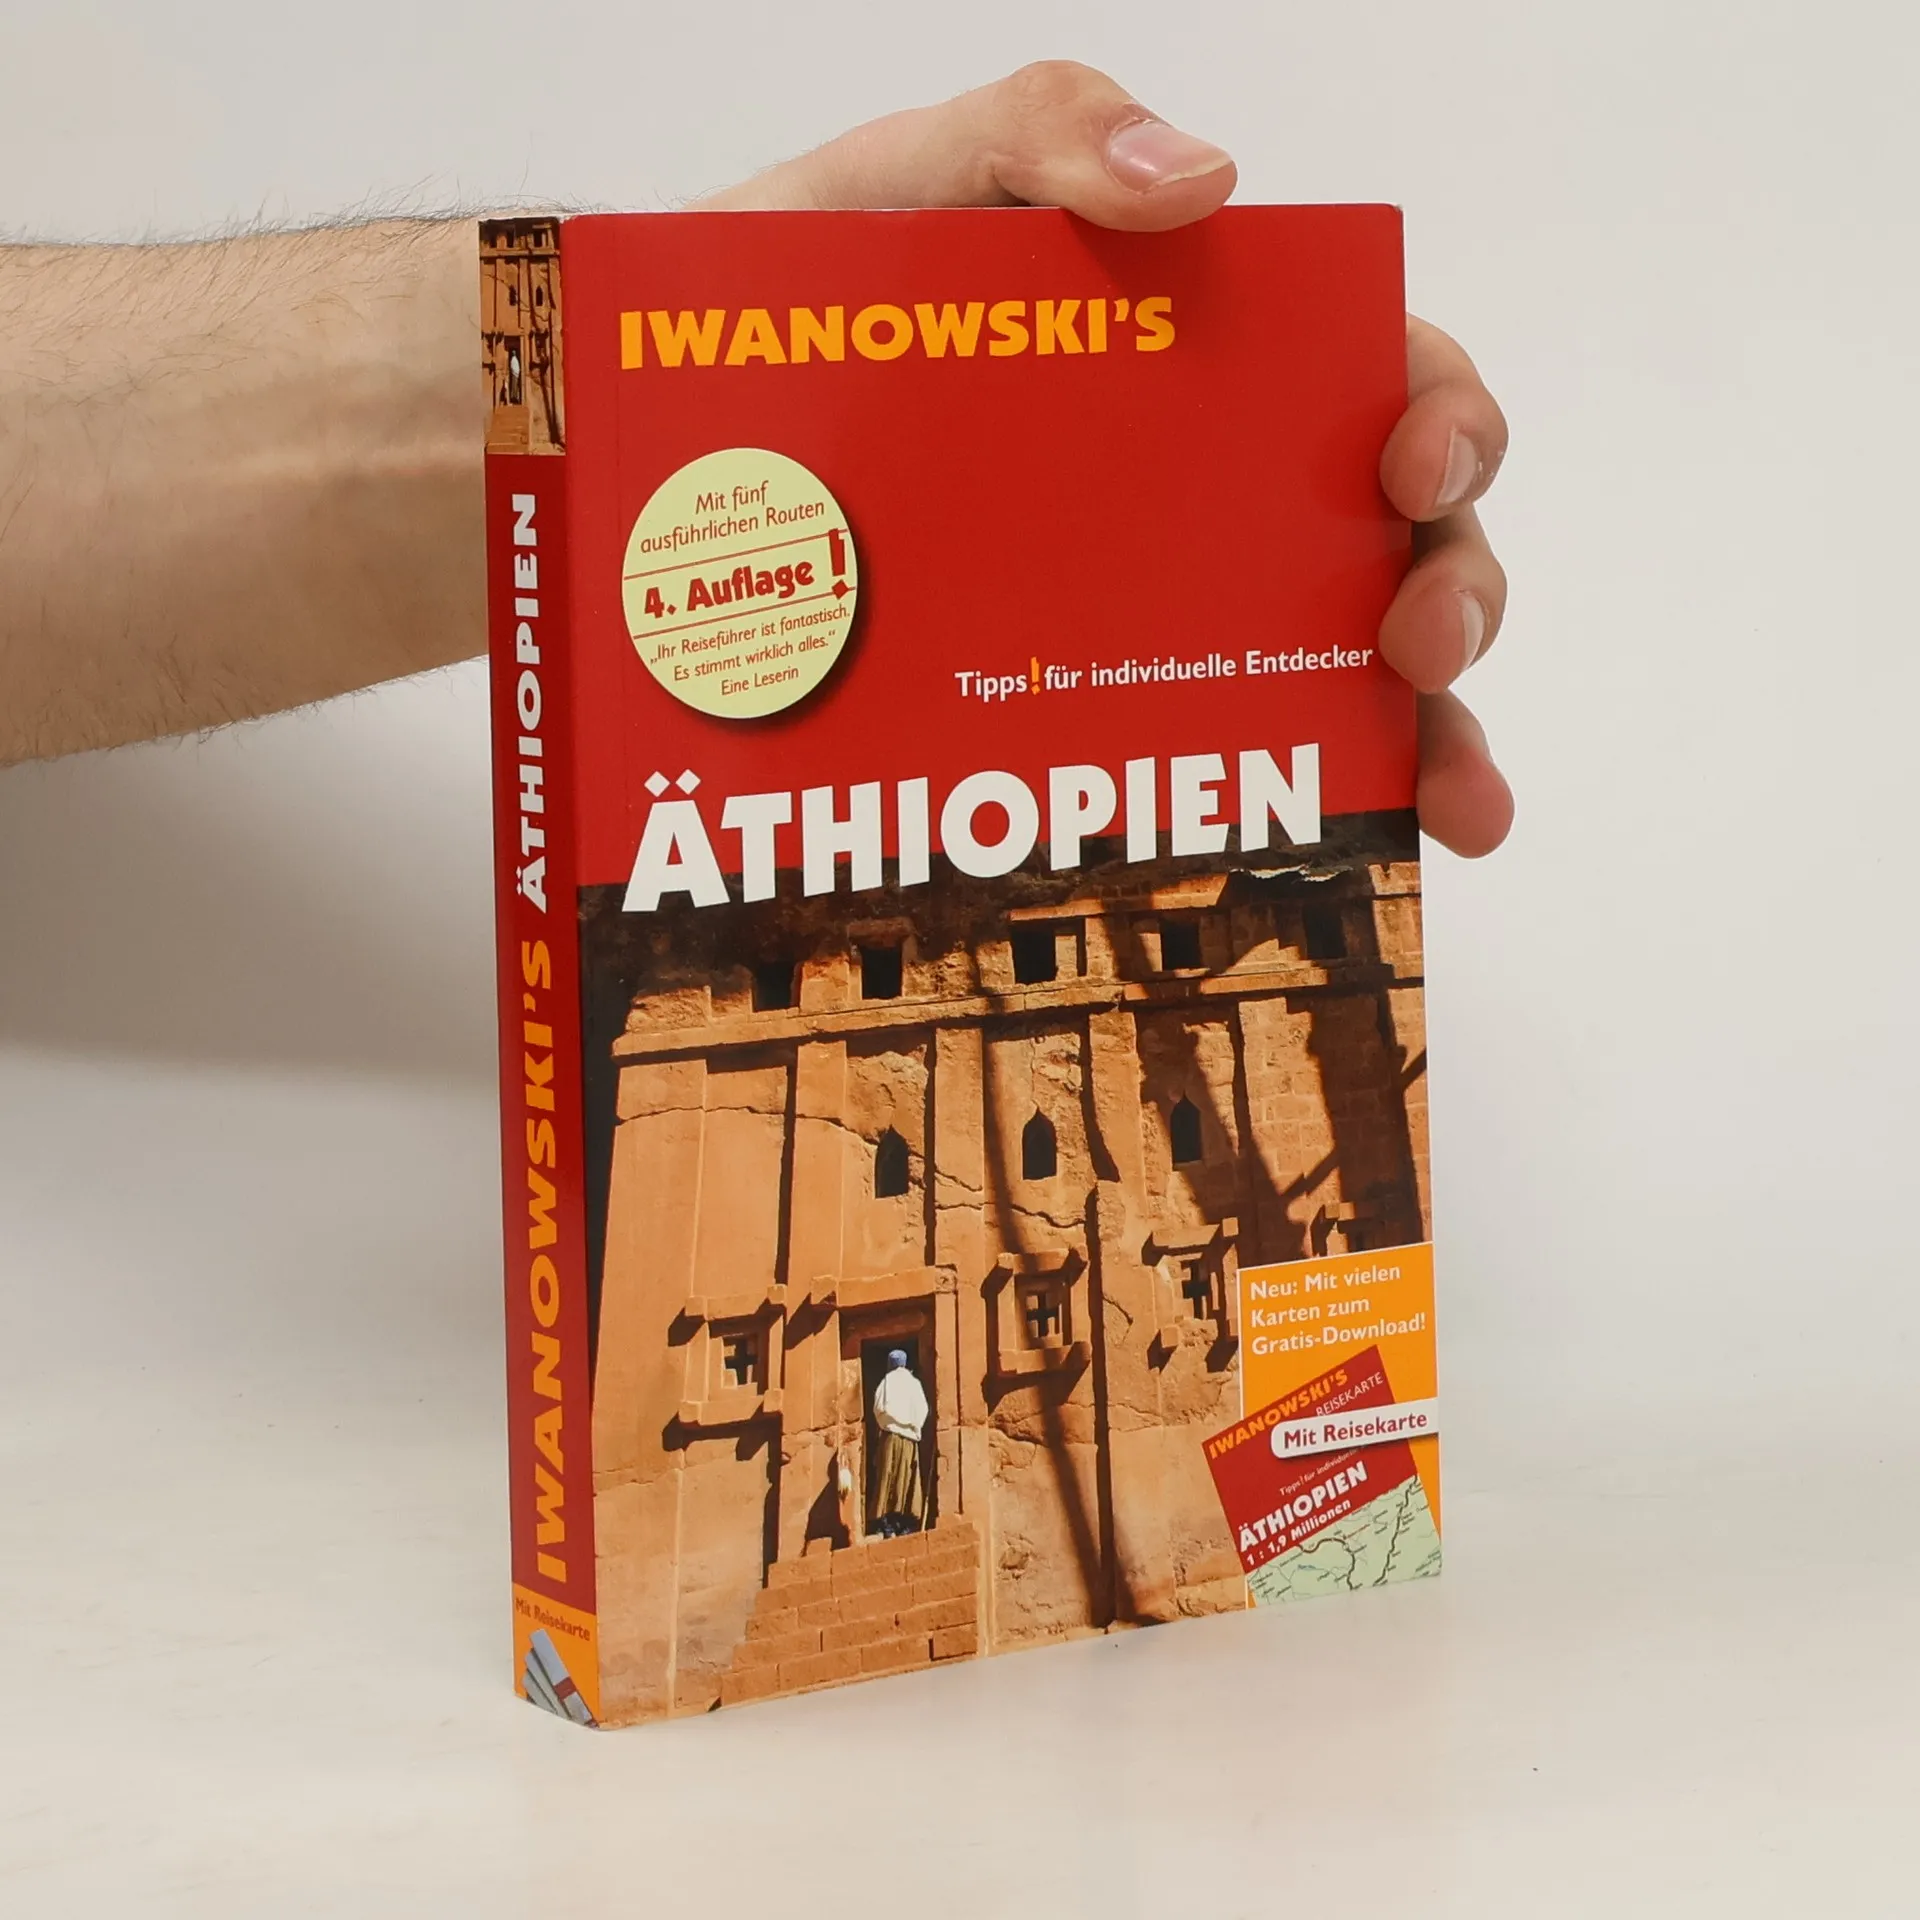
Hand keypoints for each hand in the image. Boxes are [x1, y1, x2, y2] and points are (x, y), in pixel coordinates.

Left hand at [701, 61, 1513, 856]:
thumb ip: (1041, 136)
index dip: (1439, 419)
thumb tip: (1207, 183)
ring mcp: (1155, 617)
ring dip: (1421, 744)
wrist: (664, 453)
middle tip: (1418, 649)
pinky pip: (1216, 771)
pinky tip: (1338, 855)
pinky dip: (1297, 817)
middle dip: (1452, 593)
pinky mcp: (1089, 713)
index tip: (1410, 472)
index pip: (1373, 380)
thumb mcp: (904, 189)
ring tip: (1445, 801)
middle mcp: (1207, 500)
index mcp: (1202, 362)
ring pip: (1337, 680)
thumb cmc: (792, 311)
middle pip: (1393, 546)